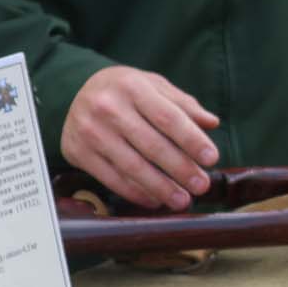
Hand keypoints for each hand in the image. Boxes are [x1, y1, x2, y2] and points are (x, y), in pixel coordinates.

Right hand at [61, 67, 220, 209]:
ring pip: (132, 167)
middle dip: (180, 169)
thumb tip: (212, 123)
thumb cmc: (125, 90)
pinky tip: (155, 200)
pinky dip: (135, 193)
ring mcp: (90, 132)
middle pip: (152, 145)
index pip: (168, 117)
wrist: (75, 91)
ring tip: (182, 200)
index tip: (212, 158)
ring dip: (160, 188)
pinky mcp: (77, 152)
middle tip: (202, 185)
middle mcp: (108, 108)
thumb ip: (183, 104)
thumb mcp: (153, 86)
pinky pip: (111, 178)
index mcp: (133, 87)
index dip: (192, 140)